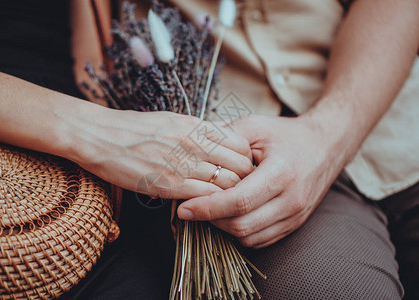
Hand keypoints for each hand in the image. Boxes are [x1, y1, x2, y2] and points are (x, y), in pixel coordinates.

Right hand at [71, 109, 252, 199]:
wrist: (101, 137)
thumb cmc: (135, 129)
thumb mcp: (172, 120)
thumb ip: (199, 129)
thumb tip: (222, 134)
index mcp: (196, 125)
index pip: (241, 143)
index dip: (246, 158)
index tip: (240, 167)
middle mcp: (195, 143)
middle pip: (241, 164)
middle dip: (244, 178)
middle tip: (238, 187)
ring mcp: (184, 164)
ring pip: (228, 183)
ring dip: (230, 193)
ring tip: (224, 198)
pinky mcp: (170, 185)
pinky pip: (207, 196)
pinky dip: (212, 203)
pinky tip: (207, 204)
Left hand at [177, 114, 344, 247]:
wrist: (326, 146)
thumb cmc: (287, 135)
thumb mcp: (256, 126)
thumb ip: (225, 135)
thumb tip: (192, 144)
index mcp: (281, 173)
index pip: (239, 201)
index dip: (208, 208)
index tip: (183, 208)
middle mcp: (291, 200)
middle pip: (242, 225)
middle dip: (211, 220)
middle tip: (192, 208)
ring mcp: (295, 216)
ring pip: (250, 237)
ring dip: (224, 228)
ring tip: (209, 210)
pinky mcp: (294, 224)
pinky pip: (261, 240)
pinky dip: (240, 233)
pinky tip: (229, 216)